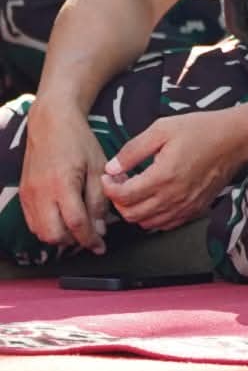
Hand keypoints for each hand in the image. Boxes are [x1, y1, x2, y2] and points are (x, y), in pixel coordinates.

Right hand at [19, 100, 108, 252]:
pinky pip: (32, 223)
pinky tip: (63, 222)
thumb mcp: (98, 166)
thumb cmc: (78, 142)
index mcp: (62, 184)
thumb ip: (99, 198)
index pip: (75, 223)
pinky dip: (48, 229)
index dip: (89, 239)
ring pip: (40, 232)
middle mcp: (41, 192)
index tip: (101, 246)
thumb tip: (100, 228)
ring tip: (79, 231)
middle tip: (91, 238)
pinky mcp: (23, 195)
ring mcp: (28, 195)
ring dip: (60, 237)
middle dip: (74, 242)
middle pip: (54, 234)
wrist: (51, 124)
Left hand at [101, 109, 247, 231]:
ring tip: (137, 190)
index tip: (110, 176)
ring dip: (135, 210)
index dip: (109, 187)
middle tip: (121, 182)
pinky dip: (153, 217)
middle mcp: (173, 197)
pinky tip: (155, 198)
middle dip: (119, 200)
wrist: (236, 139)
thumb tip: (112, 167)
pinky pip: (165, 224)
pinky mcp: (195, 210)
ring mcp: (186, 206)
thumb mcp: (162, 129)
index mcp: (163, 176)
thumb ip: (133, 150)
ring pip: (146, 223)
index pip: (122, 196)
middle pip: (131, 214)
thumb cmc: (202, 130)